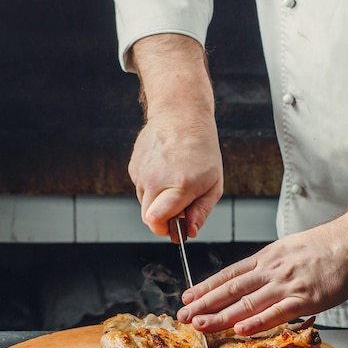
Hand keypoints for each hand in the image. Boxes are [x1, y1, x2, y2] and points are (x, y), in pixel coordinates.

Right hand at [127, 34, 222, 236]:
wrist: (181, 115)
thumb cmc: (203, 149)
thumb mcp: (214, 184)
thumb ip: (201, 212)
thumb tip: (189, 232)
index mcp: (179, 185)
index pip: (157, 221)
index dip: (167, 230)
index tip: (176, 228)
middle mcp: (156, 180)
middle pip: (149, 218)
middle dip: (164, 219)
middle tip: (182, 205)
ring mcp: (141, 173)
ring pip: (145, 203)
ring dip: (159, 201)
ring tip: (176, 180)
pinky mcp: (133, 167)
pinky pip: (141, 188)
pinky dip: (153, 186)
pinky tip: (166, 170)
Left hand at [177, 221, 347, 334]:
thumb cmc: (325, 246)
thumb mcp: (289, 248)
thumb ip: (272, 264)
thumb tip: (256, 277)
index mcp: (267, 257)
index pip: (230, 274)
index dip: (206, 286)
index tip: (188, 296)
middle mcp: (271, 270)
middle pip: (231, 289)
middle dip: (204, 303)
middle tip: (183, 315)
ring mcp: (287, 283)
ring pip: (247, 302)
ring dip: (220, 315)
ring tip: (200, 325)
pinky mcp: (305, 297)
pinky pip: (277, 312)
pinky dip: (257, 321)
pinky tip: (240, 329)